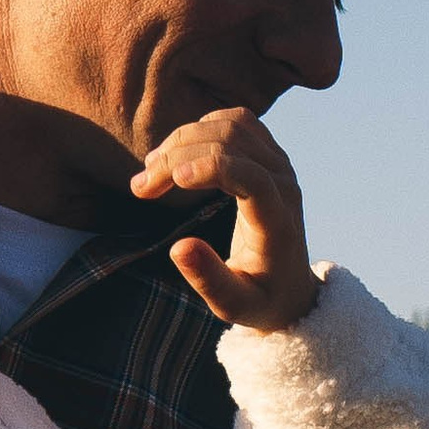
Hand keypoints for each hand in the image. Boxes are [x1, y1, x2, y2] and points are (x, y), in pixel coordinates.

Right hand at [133, 108, 318, 332]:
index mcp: (278, 223)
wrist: (288, 287)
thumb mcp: (233, 306)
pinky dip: (198, 131)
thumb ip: (209, 280)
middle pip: (231, 145)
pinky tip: (174, 159)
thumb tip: (178, 247)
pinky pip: (233, 121)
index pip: (252, 179)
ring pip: (228, 127)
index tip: (171, 180)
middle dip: (178, 158)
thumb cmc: (259, 300)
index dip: (212, 169)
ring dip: (182, 142)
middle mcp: (285, 185)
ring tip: (150, 173)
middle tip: (140, 188)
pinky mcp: (269, 153)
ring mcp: (280, 164)